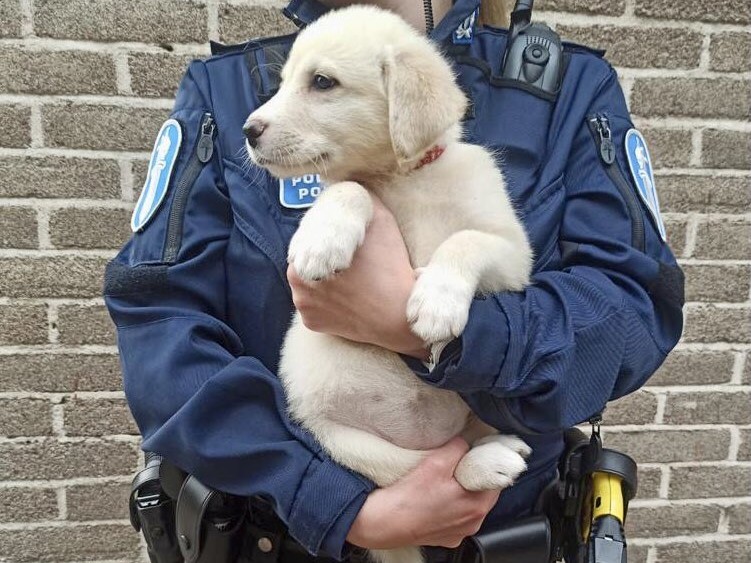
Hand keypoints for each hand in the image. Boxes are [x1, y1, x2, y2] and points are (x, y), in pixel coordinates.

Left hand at [288, 195, 427, 358]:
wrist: (400, 315)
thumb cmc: (390, 264)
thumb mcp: (378, 218)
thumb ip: (353, 201)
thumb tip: (344, 189)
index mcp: (302, 256)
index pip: (308, 238)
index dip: (328, 237)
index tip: (349, 243)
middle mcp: (296, 283)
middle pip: (307, 261)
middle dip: (324, 257)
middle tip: (353, 260)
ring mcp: (304, 308)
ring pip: (310, 284)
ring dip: (325, 279)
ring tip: (353, 278)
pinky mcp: (313, 325)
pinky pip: (317, 307)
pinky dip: (330, 302)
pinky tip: (350, 297)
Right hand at [346, 438, 500, 548]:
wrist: (385, 522)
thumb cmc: (410, 497)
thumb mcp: (437, 462)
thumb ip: (457, 448)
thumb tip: (465, 442)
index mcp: (477, 506)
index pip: (495, 480)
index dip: (486, 464)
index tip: (478, 454)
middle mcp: (472, 523)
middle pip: (482, 493)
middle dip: (473, 477)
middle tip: (458, 464)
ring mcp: (458, 533)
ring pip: (469, 505)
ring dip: (461, 492)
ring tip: (444, 480)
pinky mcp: (444, 538)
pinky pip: (455, 518)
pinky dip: (450, 506)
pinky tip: (435, 497)